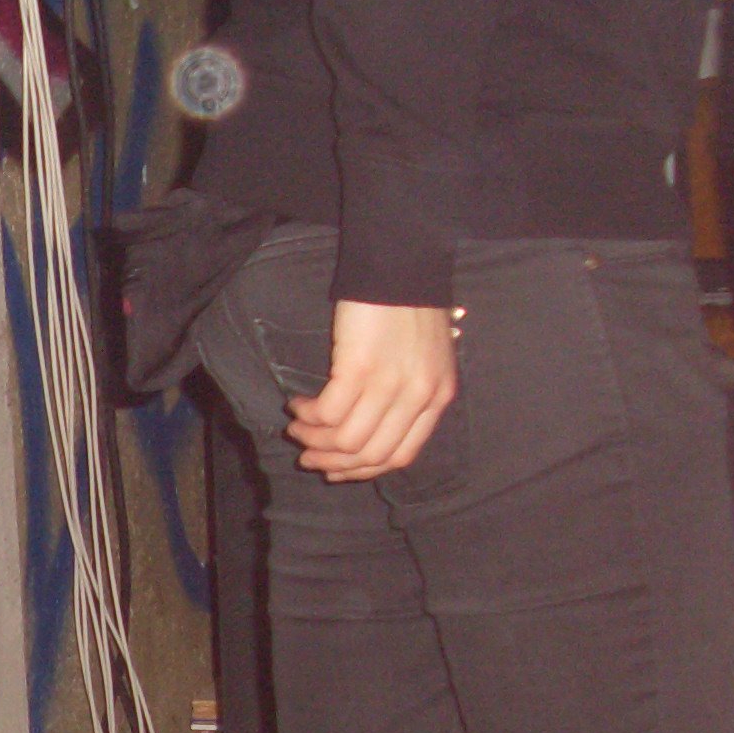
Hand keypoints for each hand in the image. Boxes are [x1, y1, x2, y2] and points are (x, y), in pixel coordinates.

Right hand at [292, 300, 457, 480]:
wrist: (400, 263)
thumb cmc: (407, 305)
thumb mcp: (424, 357)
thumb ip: (409, 393)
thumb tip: (369, 425)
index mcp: (437, 397)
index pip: (400, 456)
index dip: (362, 470)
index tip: (336, 467)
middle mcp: (418, 397)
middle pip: (370, 455)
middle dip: (332, 462)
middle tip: (307, 455)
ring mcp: (391, 385)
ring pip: (347, 441)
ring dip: (314, 439)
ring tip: (296, 425)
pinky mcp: (361, 369)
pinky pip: (329, 413)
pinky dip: (308, 414)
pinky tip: (297, 402)